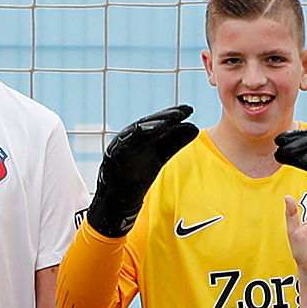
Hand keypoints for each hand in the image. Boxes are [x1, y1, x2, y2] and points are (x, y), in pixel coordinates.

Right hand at [85, 104, 198, 236]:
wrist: (119, 198)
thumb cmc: (138, 175)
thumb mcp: (161, 156)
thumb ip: (175, 143)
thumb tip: (195, 127)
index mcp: (144, 136)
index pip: (160, 122)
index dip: (174, 115)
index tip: (189, 109)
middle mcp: (132, 137)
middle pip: (149, 123)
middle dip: (164, 117)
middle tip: (181, 112)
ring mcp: (120, 146)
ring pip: (135, 131)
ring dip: (149, 126)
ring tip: (165, 124)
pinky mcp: (111, 157)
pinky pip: (120, 145)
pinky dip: (129, 137)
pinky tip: (141, 131)